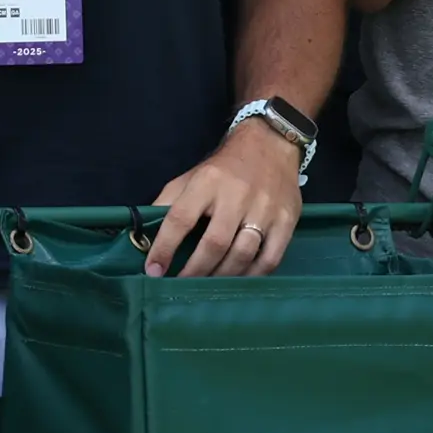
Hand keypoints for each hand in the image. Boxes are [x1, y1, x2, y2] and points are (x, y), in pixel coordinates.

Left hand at [144, 121, 305, 275]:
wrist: (271, 143)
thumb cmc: (225, 168)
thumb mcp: (192, 176)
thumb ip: (168, 203)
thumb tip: (144, 236)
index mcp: (207, 181)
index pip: (180, 218)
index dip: (164, 247)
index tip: (154, 271)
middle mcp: (237, 195)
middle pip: (214, 243)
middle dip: (194, 271)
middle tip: (181, 287)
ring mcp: (265, 208)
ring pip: (242, 254)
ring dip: (221, 277)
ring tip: (207, 288)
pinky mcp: (287, 220)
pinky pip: (270, 259)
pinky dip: (252, 277)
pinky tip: (238, 282)